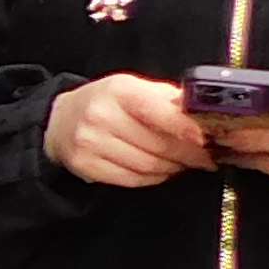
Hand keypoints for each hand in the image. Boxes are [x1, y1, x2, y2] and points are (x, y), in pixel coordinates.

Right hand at [44, 72, 212, 188]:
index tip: (207, 139)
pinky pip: (133, 179)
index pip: (157, 112)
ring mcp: (91, 142)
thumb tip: (204, 116)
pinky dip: (154, 178)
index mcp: (119, 90)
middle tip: (207, 156)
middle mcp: (101, 115)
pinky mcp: (86, 165)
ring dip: (173, 167)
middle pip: (158, 144)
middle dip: (189, 153)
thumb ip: (169, 101)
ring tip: (182, 162)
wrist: (61, 121)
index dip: (185, 128)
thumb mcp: (135, 89)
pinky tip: (160, 170)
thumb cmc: (108, 103)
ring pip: (148, 165)